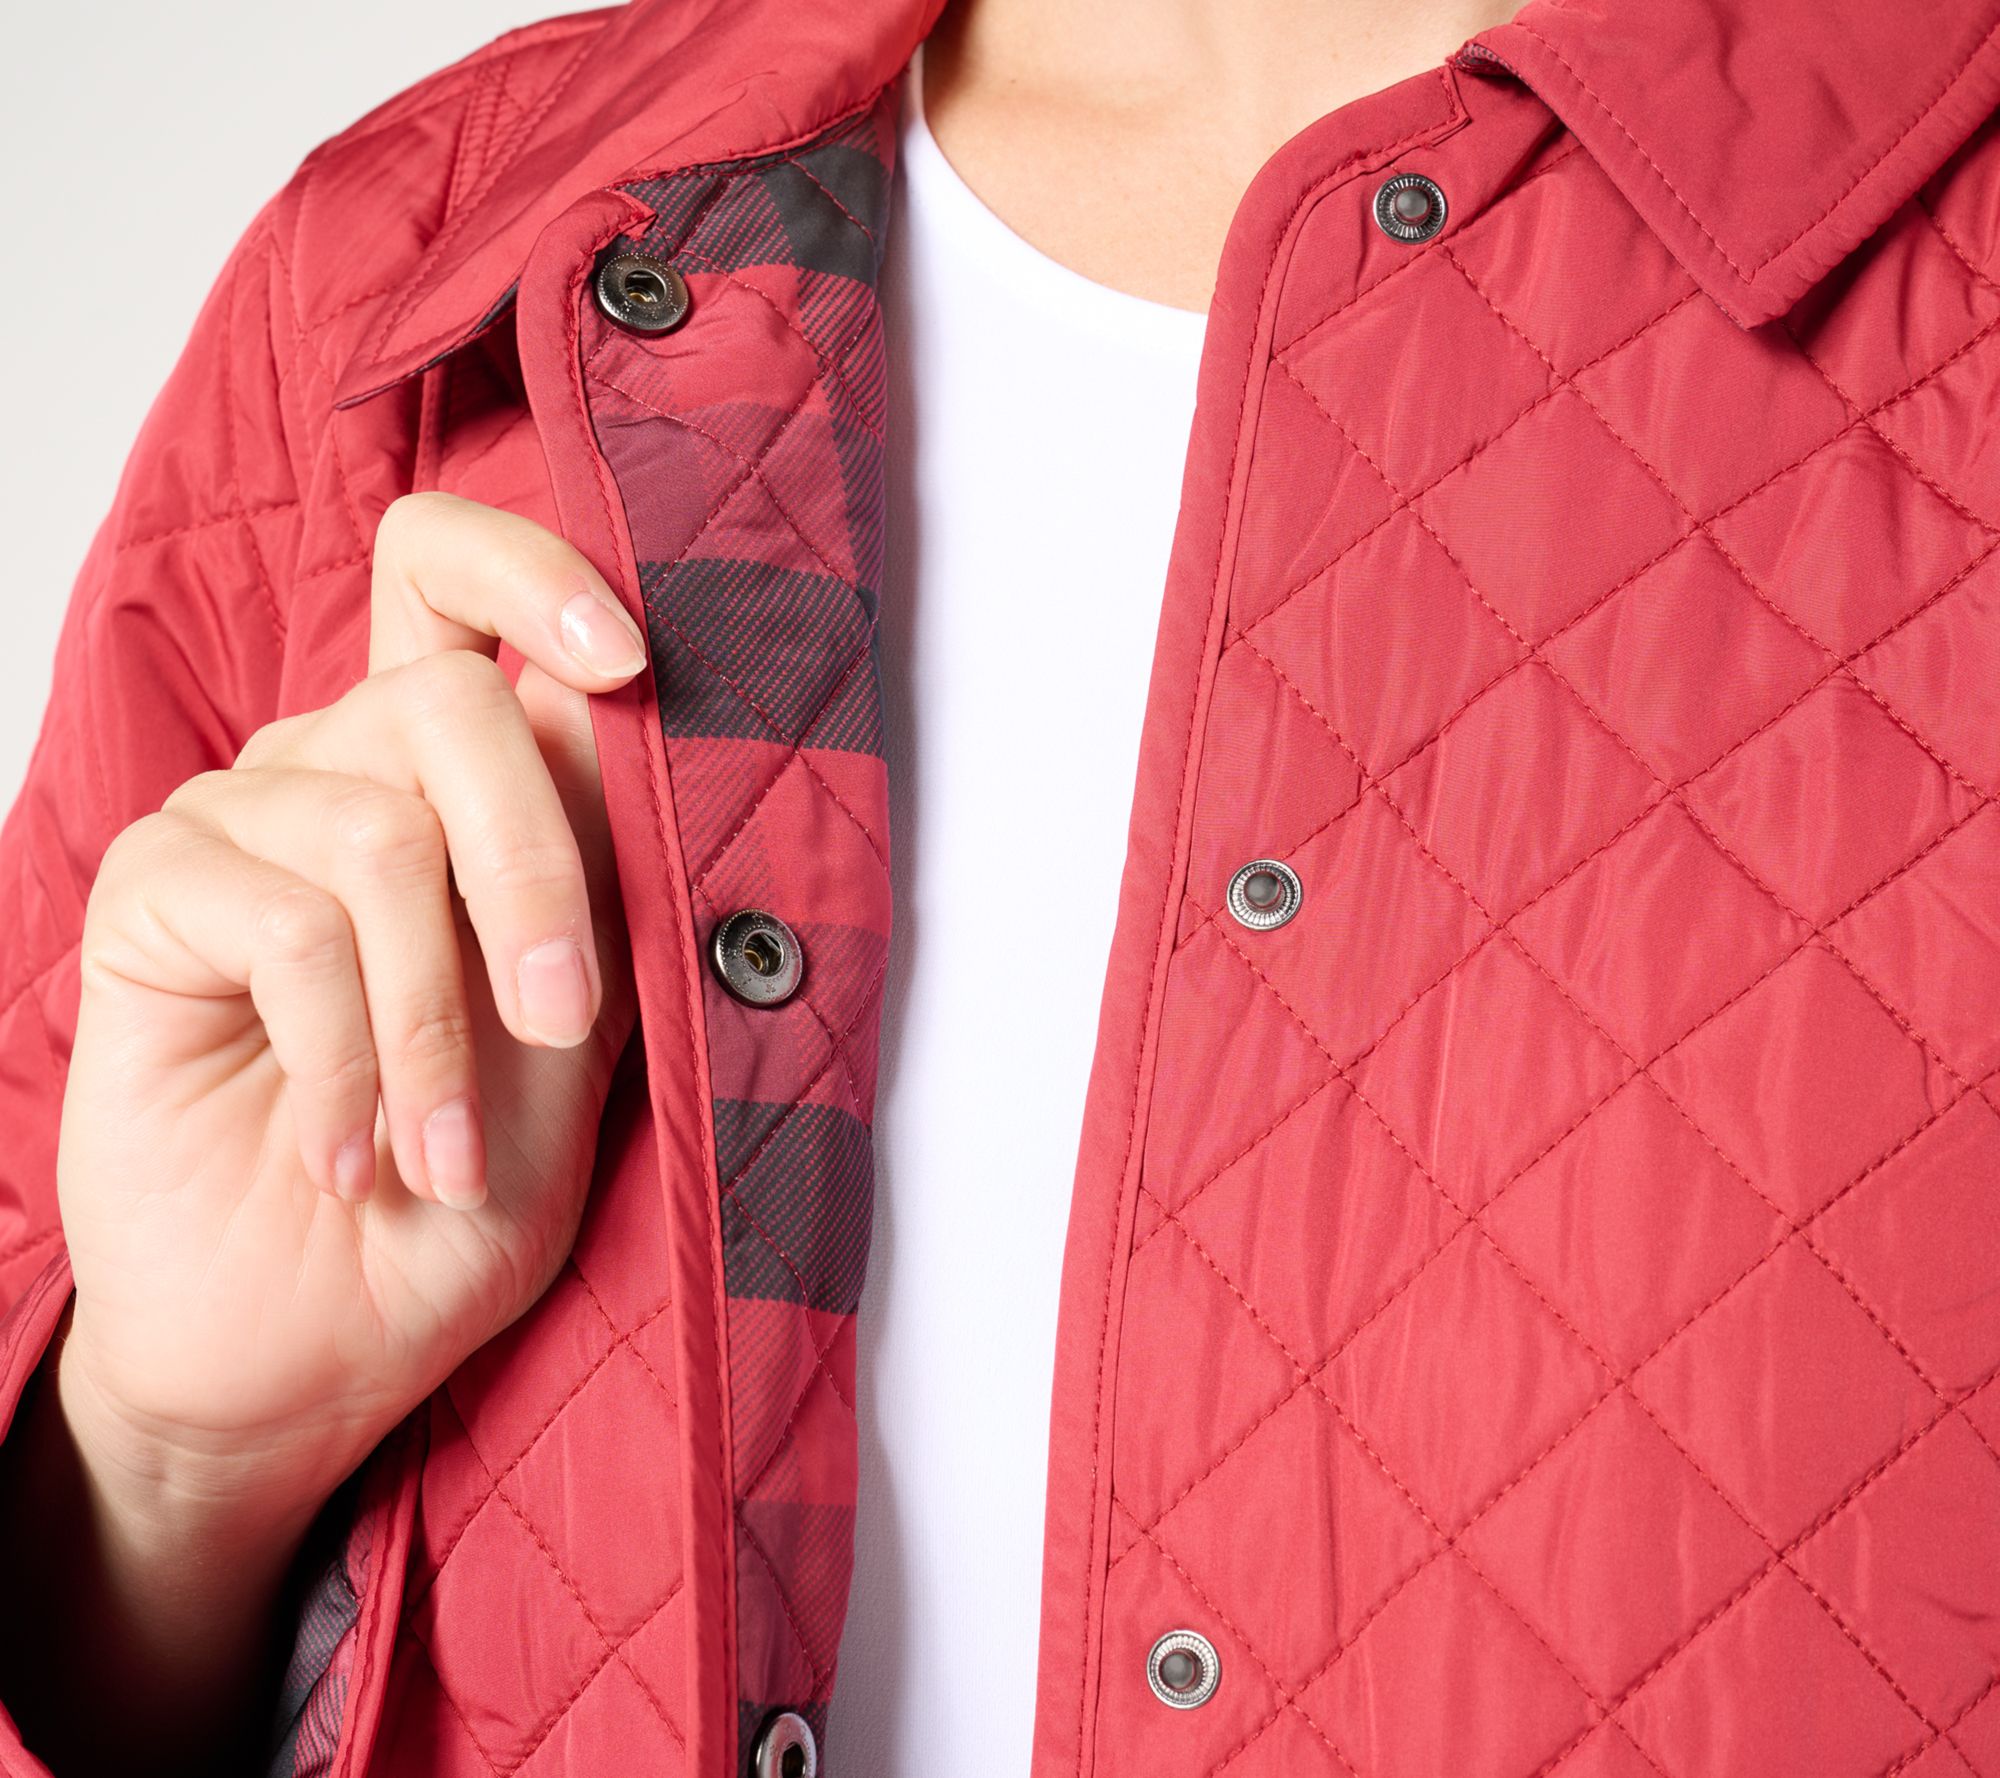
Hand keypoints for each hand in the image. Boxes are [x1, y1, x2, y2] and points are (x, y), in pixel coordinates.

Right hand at [55, 491, 647, 1551]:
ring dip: (433, 1023)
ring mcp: (242, 824)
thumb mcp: (581, 1043)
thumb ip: (606, 890)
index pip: (460, 585)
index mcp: (458, 783)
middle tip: (558, 1023)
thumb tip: (626, 726)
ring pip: (378, 835)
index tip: (632, 660)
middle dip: (534, 876)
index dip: (540, 576)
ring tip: (438, 1153)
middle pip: (452, 705)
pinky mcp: (156, 897)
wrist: (320, 1339)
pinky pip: (281, 923)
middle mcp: (345, 771)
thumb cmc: (462, 1188)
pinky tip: (345, 1151)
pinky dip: (343, 1059)